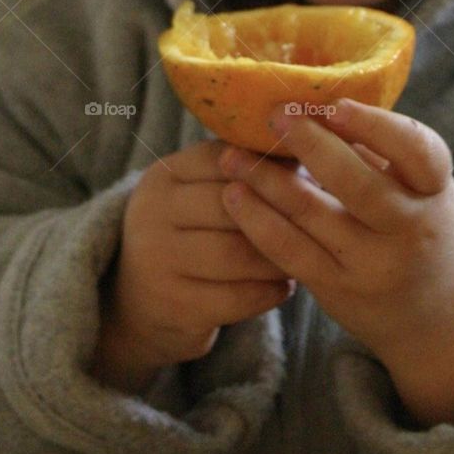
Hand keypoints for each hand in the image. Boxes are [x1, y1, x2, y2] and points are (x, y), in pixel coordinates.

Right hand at [92, 138, 293, 390]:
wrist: (138, 304)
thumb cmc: (190, 236)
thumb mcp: (199, 194)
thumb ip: (240, 171)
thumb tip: (303, 147)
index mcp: (163, 175)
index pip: (222, 158)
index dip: (268, 167)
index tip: (307, 173)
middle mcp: (152, 212)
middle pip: (231, 204)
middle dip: (278, 212)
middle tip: (316, 218)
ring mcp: (157, 261)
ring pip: (237, 253)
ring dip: (278, 255)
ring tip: (304, 253)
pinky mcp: (173, 306)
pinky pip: (236, 297)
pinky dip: (269, 292)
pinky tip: (285, 286)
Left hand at [217, 100, 453, 424]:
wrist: (437, 318)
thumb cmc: (419, 226)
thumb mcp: (419, 186)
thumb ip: (378, 147)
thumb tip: (313, 98)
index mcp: (434, 188)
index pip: (416, 150)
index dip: (374, 125)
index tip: (333, 103)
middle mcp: (409, 227)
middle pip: (355, 182)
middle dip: (307, 143)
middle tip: (272, 114)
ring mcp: (373, 262)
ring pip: (311, 213)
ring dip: (265, 178)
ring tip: (233, 154)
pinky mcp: (338, 290)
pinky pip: (289, 251)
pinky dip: (257, 220)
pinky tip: (234, 196)